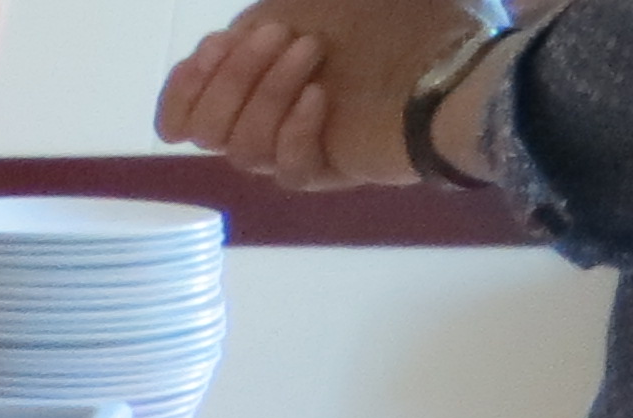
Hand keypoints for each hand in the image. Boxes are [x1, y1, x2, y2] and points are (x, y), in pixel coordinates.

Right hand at [155, 0, 488, 189]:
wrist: (464, 60)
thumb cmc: (413, 15)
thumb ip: (294, 0)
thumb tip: (262, 11)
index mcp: (260, 74)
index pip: (183, 112)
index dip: (182, 90)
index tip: (212, 49)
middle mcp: (270, 113)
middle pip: (205, 128)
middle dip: (231, 78)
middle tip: (278, 35)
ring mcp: (296, 143)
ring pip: (239, 147)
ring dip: (266, 94)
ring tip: (313, 50)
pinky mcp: (325, 169)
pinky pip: (284, 168)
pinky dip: (293, 133)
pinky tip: (321, 98)